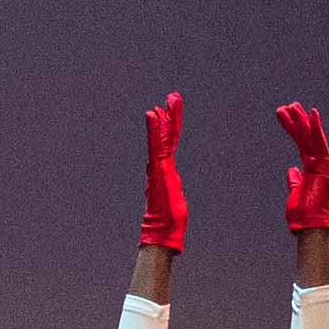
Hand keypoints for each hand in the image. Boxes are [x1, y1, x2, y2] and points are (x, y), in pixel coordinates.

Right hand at [135, 94, 187, 250]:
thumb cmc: (169, 220)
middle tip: (172, 96)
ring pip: (162, 138)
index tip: (168, 110)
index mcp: (164, 169)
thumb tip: (171, 186)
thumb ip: (172, 187)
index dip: (169, 126)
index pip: (168, 143)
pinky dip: (155, 129)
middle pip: (165, 136)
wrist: (161, 231)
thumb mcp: (175, 198)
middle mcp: (158, 165)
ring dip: (165, 118)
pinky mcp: (158, 169)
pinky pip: (157, 145)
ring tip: (168, 100)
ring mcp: (157, 167)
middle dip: (169, 116)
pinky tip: (153, 115)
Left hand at [275, 101, 328, 234]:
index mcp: (312, 168)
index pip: (302, 144)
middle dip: (297, 120)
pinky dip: (315, 127)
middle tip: (288, 105)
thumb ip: (294, 180)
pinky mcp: (324, 165)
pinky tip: (311, 113)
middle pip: (306, 137)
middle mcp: (320, 163)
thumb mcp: (295, 193)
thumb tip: (292, 170)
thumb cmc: (303, 214)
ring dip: (301, 120)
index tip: (287, 115)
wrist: (311, 226)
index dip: (295, 129)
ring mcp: (323, 164)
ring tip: (291, 106)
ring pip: (310, 137)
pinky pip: (318, 142)